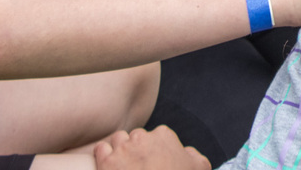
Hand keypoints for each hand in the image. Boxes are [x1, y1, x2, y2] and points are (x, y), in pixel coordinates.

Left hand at [92, 126, 207, 169]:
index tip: (155, 162)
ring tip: (123, 165)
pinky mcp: (106, 163)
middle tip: (138, 167)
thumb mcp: (199, 169)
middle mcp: (142, 137)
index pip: (156, 135)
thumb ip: (195, 156)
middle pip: (135, 137)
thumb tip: (187, 152)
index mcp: (164, 135)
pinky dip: (103, 156)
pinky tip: (109, 166)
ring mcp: (123, 149)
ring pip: (117, 140)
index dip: (155, 149)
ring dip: (119, 150)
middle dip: (136, 149)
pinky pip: (100, 150)